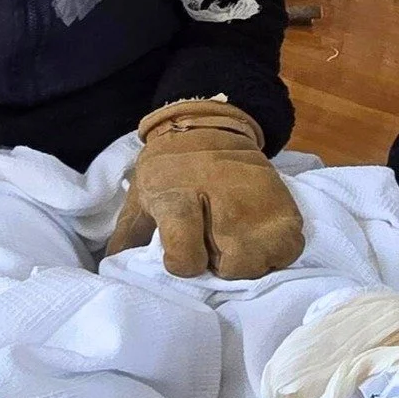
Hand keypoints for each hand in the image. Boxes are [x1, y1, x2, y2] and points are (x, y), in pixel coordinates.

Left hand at [106, 99, 303, 279]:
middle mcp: (222, 200)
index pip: (184, 252)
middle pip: (232, 266)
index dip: (183, 263)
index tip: (180, 258)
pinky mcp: (286, 206)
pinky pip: (288, 250)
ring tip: (235, 244)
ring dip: (248, 262)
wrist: (209, 128)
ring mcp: (258, 203)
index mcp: (177, 197)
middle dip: (219, 266)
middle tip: (212, 248)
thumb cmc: (169, 169)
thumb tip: (110, 270)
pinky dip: (274, 252)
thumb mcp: (140, 197)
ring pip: (262, 262)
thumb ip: (128, 236)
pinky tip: (256, 238)